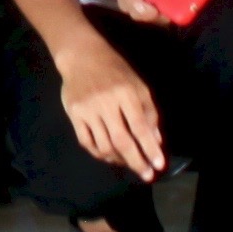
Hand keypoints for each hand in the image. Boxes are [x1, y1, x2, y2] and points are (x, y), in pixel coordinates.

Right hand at [54, 35, 165, 179]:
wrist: (81, 56)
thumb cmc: (115, 71)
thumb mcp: (138, 85)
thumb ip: (149, 112)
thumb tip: (156, 141)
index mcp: (126, 94)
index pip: (140, 127)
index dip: (150, 148)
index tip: (158, 165)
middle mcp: (106, 103)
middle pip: (122, 140)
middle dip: (136, 161)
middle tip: (146, 175)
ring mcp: (87, 110)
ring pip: (104, 145)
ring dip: (119, 159)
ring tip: (128, 162)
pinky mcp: (73, 114)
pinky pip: (87, 142)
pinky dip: (99, 153)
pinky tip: (109, 155)